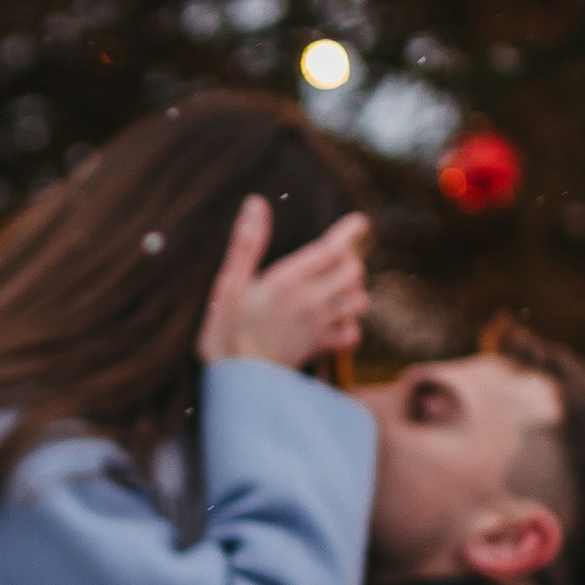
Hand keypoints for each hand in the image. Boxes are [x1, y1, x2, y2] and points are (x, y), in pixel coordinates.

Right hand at [196, 196, 369, 370]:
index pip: (332, 248)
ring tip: (335, 290)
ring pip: (358, 301)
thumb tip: (256, 203)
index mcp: (286, 280)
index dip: (349, 233)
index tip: (359, 222)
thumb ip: (246, 243)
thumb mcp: (228, 283)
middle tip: (336, 262)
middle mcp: (309, 301)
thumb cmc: (225, 330)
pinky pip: (352, 334)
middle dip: (350, 263)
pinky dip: (350, 326)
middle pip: (353, 272)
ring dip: (353, 292)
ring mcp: (318, 326)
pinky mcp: (320, 348)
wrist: (234, 381)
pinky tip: (335, 322)